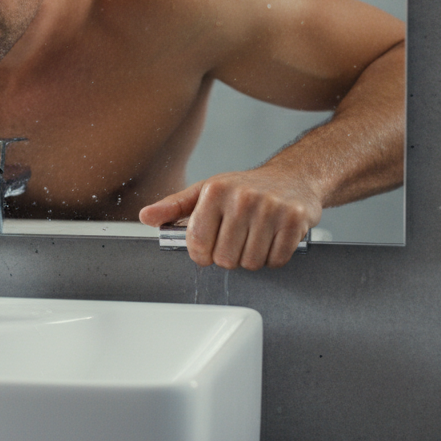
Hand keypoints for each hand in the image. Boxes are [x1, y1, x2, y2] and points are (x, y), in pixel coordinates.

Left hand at [139, 167, 318, 269]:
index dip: (202, 254)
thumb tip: (146, 217)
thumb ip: (174, 207)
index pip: (198, 244)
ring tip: (255, 238)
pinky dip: (273, 258)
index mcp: (215, 191)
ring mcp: (271, 208)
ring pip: (251, 263)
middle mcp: (242, 197)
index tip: (208, 249)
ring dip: (252, 258)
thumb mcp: (205, 191)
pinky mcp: (294, 220)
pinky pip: (276, 260)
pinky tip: (272, 239)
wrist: (293, 177)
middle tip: (236, 240)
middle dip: (229, 257)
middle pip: (225, 258)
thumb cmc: (244, 188)